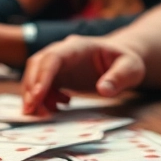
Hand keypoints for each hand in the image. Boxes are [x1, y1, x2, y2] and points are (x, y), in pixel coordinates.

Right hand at [21, 35, 145, 114]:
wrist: (121, 61)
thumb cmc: (126, 62)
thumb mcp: (130, 69)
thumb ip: (118, 78)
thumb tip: (103, 90)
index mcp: (78, 47)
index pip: (53, 57)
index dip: (43, 76)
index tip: (37, 96)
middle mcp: (63, 51)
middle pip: (37, 64)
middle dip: (30, 87)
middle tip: (31, 111)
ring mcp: (58, 63)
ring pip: (34, 74)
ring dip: (33, 95)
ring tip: (43, 114)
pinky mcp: (57, 74)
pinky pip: (41, 84)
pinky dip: (41, 98)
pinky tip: (55, 108)